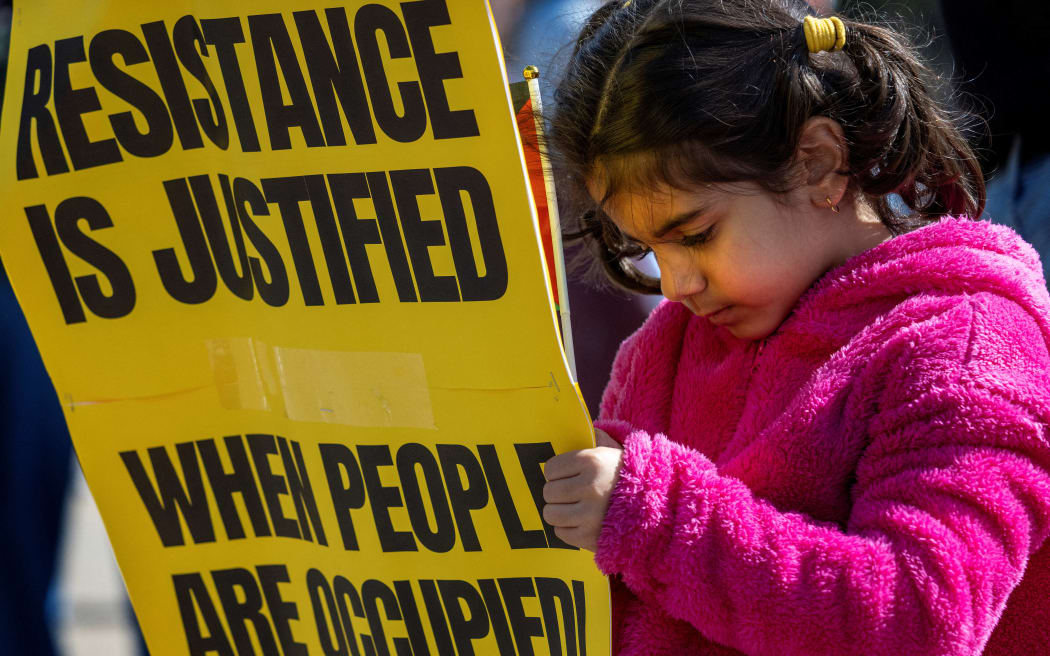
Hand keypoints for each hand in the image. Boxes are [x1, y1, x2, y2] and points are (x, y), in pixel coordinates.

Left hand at [542, 428, 623, 551]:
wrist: (658, 505)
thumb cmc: (628, 476)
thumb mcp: (612, 451)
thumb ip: (591, 440)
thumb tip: (569, 429)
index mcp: (591, 461)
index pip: (551, 468)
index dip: (556, 473)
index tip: (565, 476)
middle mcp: (589, 487)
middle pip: (549, 492)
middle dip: (557, 493)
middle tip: (570, 494)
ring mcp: (590, 514)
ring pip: (551, 514)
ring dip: (559, 512)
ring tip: (572, 509)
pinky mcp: (590, 537)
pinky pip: (561, 533)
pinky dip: (567, 529)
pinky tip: (581, 522)